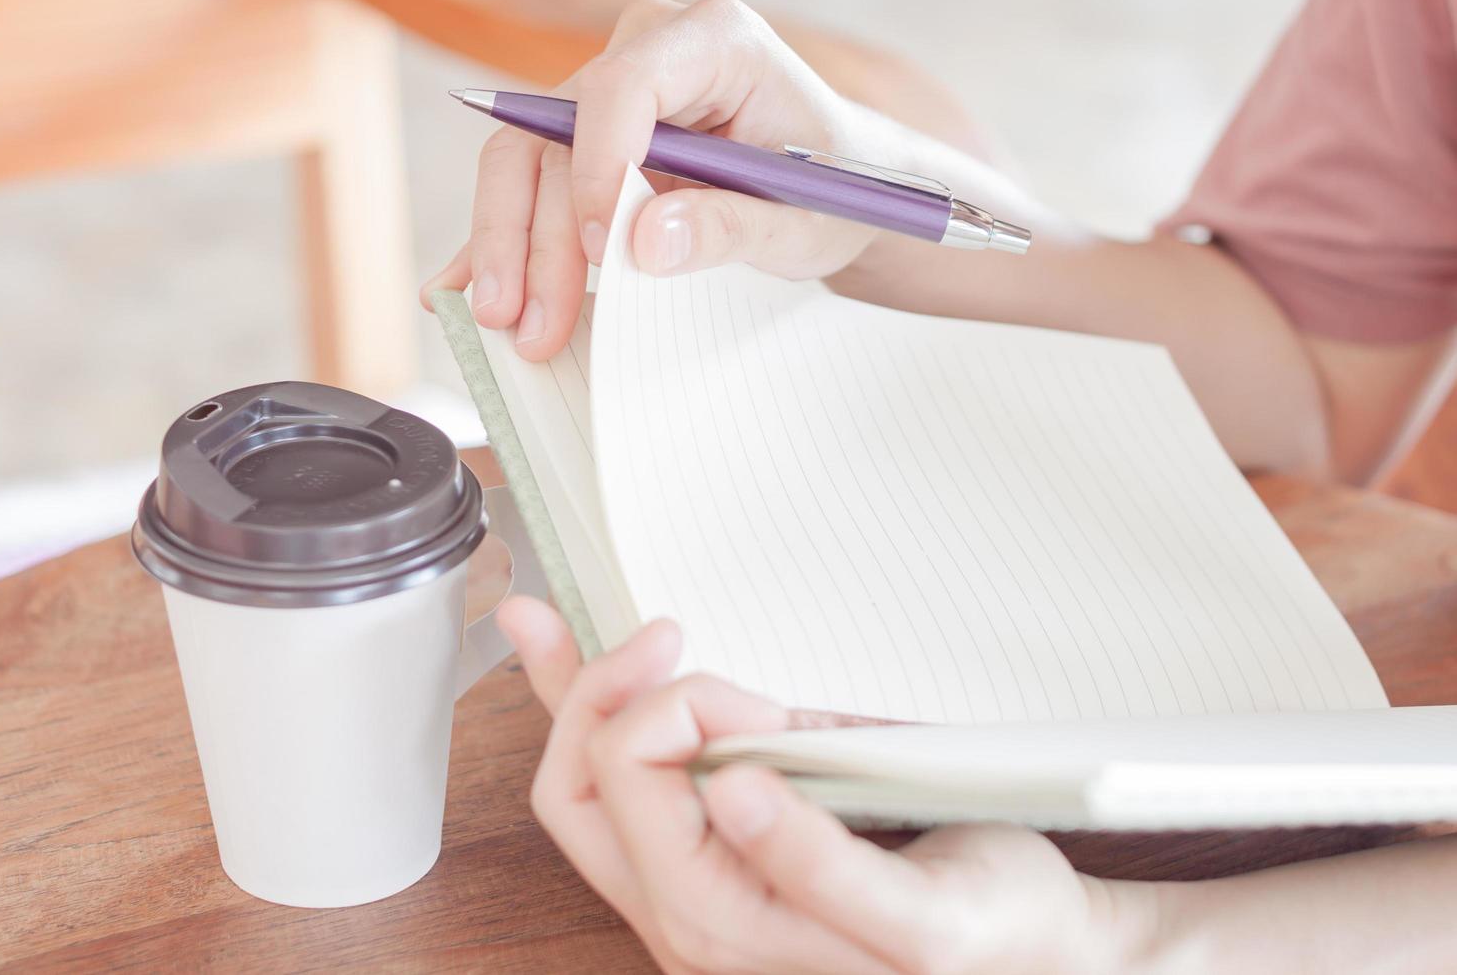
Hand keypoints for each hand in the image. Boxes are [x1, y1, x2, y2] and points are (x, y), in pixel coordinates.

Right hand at [421, 0, 887, 361]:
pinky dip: (506, 240)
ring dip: (509, 246)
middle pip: (556, 134)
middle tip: (529, 318)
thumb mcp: (803, 220)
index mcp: (712, 42)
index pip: (623, 88)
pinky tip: (471, 287)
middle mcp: (648, 54)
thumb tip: (644, 241)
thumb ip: (729, 227)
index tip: (600, 250)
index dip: (597, 168)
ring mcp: (610, 97)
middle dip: (536, 233)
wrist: (836, 191)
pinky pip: (532, 184)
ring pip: (528, 161)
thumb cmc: (830, 189)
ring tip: (507, 323)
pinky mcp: (588, 141)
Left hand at [497, 595, 1154, 972]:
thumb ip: (817, 864)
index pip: (627, 778)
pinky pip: (614, 789)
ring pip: (584, 784)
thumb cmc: (989, 934)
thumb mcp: (920, 915)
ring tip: (642, 640)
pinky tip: (554, 648)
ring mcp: (684, 893)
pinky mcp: (706, 866)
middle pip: (576, 784)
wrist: (1028, 956)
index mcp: (719, 924)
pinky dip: (594, 711)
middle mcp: (681, 917)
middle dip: (606, 692)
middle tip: (671, 639)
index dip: (678, 709)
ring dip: (593, 696)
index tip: (765, 702)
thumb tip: (729, 789)